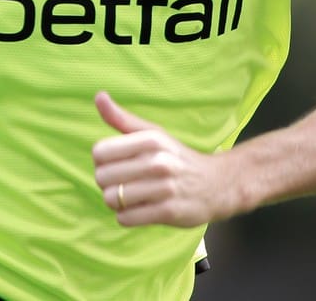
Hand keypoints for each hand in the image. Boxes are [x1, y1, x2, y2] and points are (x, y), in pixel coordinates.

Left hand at [92, 91, 229, 227]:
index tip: (114, 162)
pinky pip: (126, 218)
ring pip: (112, 199)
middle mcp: (158, 161)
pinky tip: (138, 209)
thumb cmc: (175, 157)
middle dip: (107, 182)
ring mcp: (164, 188)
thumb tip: (99, 96)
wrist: (216, 185)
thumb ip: (121, 118)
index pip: (100, 152)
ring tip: (129, 196)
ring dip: (116, 201)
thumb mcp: (151, 133)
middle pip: (103, 177)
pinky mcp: (168, 212)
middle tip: (122, 182)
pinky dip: (126, 216)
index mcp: (150, 139)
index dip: (100, 160)